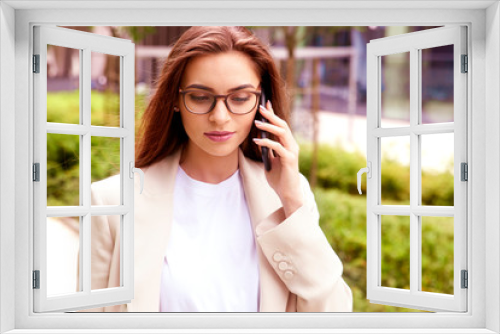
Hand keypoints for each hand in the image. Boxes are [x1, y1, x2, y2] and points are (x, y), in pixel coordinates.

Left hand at [253, 101, 303, 217]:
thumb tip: (259, 139)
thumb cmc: (279, 178)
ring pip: (282, 133)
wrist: (287, 193)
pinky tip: (257, 141)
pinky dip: (267, 142)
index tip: (265, 104)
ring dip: (268, 126)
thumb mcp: (270, 162)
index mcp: (287, 144)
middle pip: (282, 125)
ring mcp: (292, 151)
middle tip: (260, 108)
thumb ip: (268, 151)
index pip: (280, 125)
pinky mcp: (289, 159)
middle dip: (271, 115)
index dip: (273, 114)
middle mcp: (292, 145)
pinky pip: (277, 147)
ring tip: (257, 123)